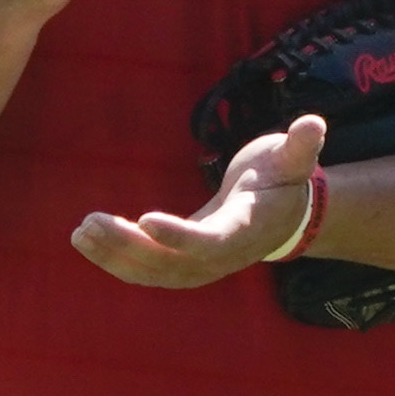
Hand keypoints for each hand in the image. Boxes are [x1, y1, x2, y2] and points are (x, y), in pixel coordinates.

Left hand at [71, 116, 327, 288]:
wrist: (284, 218)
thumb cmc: (283, 179)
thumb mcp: (293, 159)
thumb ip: (301, 145)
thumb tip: (313, 123)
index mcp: (244, 230)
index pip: (208, 241)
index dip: (177, 235)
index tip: (143, 219)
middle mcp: (220, 258)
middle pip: (170, 262)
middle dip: (128, 246)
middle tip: (92, 222)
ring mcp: (200, 268)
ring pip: (151, 272)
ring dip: (113, 256)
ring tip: (81, 232)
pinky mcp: (182, 266)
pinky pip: (145, 272)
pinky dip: (115, 261)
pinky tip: (86, 241)